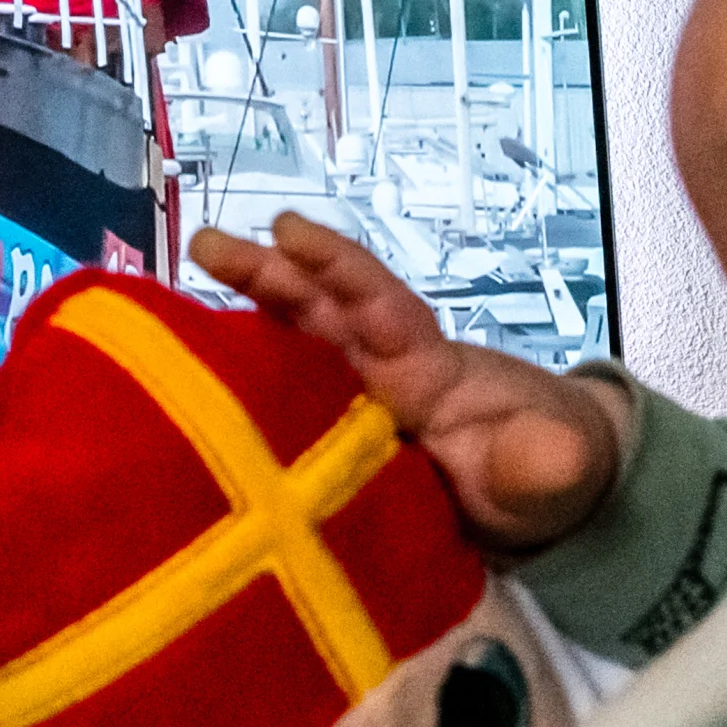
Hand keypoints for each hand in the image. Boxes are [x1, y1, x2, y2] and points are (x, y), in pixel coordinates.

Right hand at [193, 212, 626, 549]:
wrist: (537, 494)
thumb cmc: (546, 464)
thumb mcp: (559, 467)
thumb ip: (551, 460)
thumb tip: (553, 457)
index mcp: (425, 367)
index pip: (378, 304)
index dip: (336, 268)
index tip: (290, 232)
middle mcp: (378, 373)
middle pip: (316, 313)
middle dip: (265, 276)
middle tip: (206, 243)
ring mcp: (350, 407)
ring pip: (286, 355)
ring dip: (236, 330)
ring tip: (167, 318)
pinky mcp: (329, 446)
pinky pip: (277, 412)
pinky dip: (234, 398)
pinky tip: (183, 394)